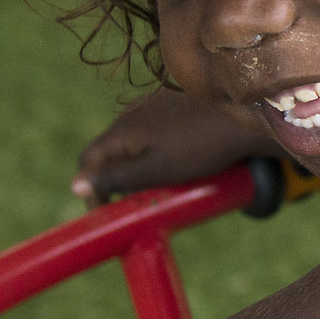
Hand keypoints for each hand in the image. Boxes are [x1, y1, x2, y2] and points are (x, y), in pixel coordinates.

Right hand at [74, 88, 269, 201]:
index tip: (105, 212)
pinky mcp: (174, 106)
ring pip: (132, 143)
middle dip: (114, 180)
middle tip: (130, 204)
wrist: (244, 118)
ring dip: (134, 167)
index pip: (88, 160)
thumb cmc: (199, 147)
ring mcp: (153, 107)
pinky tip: (174, 165)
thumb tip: (75, 185)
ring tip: (153, 188)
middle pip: (109, 151)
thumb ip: (115, 178)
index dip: (91, 189)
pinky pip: (152, 134)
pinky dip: (152, 153)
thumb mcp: (155, 170)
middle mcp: (132, 113)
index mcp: (122, 129)